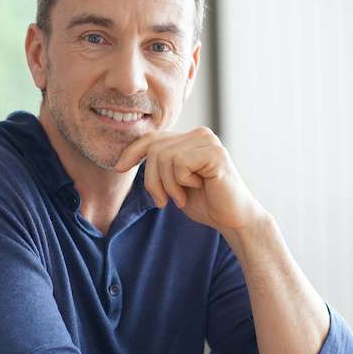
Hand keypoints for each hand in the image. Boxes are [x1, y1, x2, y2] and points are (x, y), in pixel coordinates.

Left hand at [114, 127, 264, 230]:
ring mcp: (208, 141)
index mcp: (190, 138)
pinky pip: (180, 163)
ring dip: (168, 185)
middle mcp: (200, 134)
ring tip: (182, 197)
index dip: (132, 152)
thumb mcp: (173, 182)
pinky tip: (198, 188)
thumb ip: (159, 166)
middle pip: (155, 149)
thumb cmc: (205, 203)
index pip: (153, 138)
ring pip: (164, 157)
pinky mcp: (215, 153)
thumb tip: (126, 158)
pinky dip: (182, 182)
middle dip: (153, 180)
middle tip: (164, 201)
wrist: (233, 219)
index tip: (118, 168)